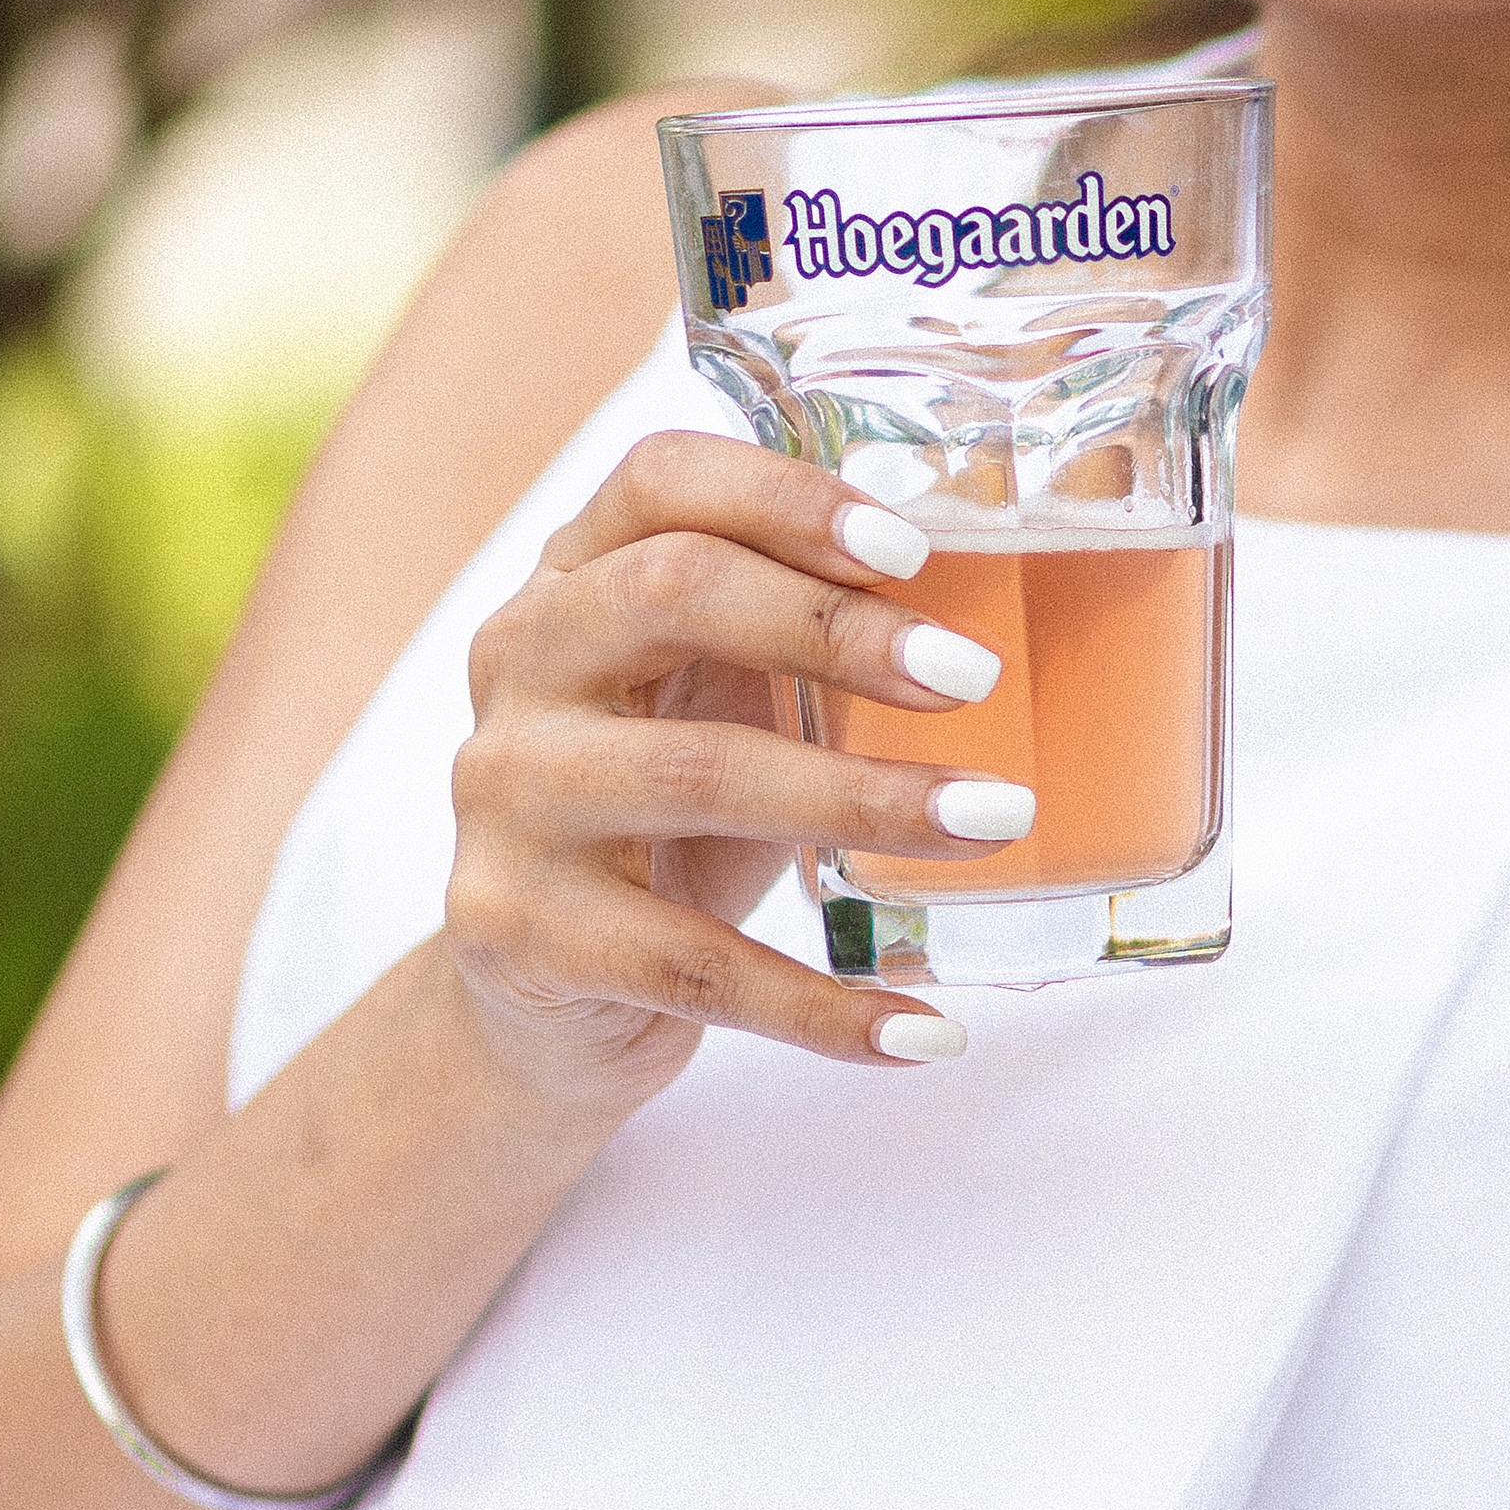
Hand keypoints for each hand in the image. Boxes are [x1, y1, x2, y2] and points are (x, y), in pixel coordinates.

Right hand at [445, 431, 1024, 1119]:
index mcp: (571, 581)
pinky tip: (922, 1028)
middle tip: (975, 677)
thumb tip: (1003, 577)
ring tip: (997, 821)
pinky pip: (696, 966)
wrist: (539, 1004)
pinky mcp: (518, 931)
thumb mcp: (718, 703)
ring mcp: (506, 799)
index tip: (914, 547)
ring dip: (866, 801)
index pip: (658, 481)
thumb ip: (802, 635)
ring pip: (697, 775)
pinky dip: (825, 1008)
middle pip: (671, 594)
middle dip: (839, 629)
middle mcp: (520, 666)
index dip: (783, 494)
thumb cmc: (667, 822)